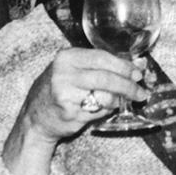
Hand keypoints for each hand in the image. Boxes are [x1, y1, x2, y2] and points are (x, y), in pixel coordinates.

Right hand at [0, 47, 144, 174]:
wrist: (35, 117)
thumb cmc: (60, 89)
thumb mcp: (75, 70)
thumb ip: (102, 66)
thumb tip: (138, 65)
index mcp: (67, 57)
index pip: (103, 57)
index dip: (124, 66)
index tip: (138, 73)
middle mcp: (64, 73)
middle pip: (106, 78)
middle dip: (128, 86)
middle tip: (140, 92)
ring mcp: (65, 94)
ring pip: (104, 96)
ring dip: (116, 101)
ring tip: (117, 102)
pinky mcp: (69, 113)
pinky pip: (97, 111)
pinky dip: (104, 111)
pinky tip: (98, 110)